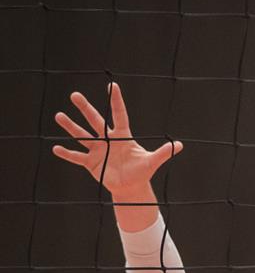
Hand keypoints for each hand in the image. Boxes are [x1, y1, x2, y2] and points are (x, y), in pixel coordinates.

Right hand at [51, 84, 182, 194]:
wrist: (131, 187)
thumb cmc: (142, 171)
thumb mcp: (152, 161)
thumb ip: (164, 153)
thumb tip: (180, 145)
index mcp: (123, 136)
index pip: (119, 114)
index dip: (116, 101)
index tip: (112, 85)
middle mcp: (108, 140)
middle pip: (95, 121)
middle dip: (85, 108)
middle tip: (75, 95)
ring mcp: (98, 150)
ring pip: (82, 135)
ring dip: (70, 126)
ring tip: (59, 116)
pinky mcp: (91, 162)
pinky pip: (77, 157)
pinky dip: (67, 153)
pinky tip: (56, 148)